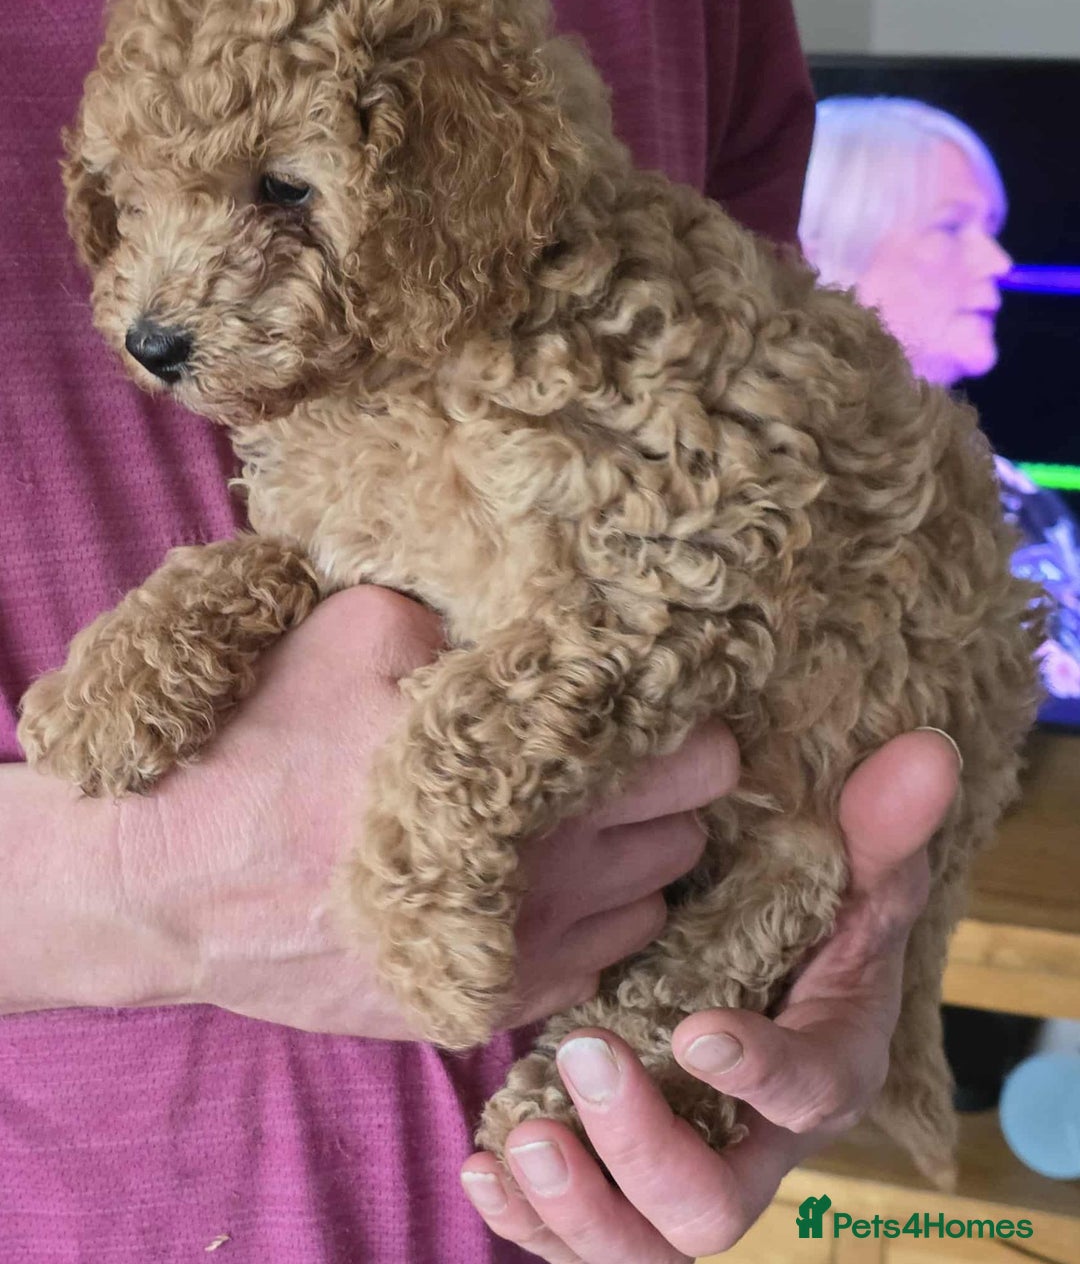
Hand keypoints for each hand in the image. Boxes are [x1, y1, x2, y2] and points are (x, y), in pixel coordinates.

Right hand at [2, 584, 737, 1033]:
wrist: (164, 882)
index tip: (656, 699)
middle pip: (690, 830)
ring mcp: (523, 951)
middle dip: (667, 785)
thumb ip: (472, 624)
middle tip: (615, 753)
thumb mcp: (357, 629)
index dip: (686, 721)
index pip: (698, 758)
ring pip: (653, 899)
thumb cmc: (255, 743)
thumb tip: (545, 627)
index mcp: (535, 774)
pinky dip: (591, 920)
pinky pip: (599, 961)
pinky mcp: (484, 1002)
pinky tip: (537, 880)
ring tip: (571, 816)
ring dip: (633, 855)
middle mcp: (552, 874)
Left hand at [459, 728, 961, 1261]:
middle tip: (587, 1057)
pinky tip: (484, 1165)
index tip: (698, 1026)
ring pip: (644, 1246)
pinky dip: (531, 1221)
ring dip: (579, 1207)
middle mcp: (756, 1142)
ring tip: (521, 1137)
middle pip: (716, 1205)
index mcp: (827, 1068)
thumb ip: (878, 826)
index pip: (811, 1094)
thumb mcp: (849, 873)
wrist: (767, 970)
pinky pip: (581, 1241)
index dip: (761, 1074)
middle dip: (645, 1148)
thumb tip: (926, 753)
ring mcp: (685, 1171)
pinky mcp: (623, 1185)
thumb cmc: (812, 919)